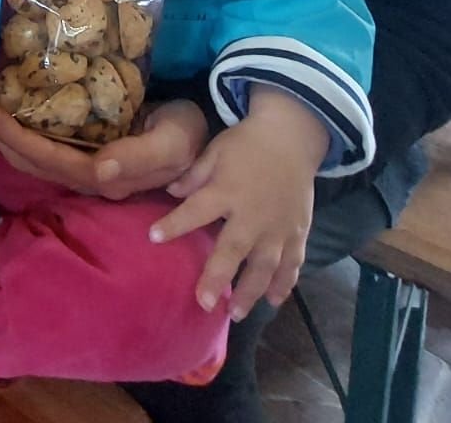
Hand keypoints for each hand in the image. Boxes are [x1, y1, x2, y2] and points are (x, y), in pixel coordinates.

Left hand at [0, 85, 207, 197]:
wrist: (206, 137)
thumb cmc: (189, 135)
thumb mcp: (174, 143)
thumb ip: (140, 157)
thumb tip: (101, 172)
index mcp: (102, 176)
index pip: (41, 156)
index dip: (6, 132)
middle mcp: (87, 178)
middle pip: (26, 159)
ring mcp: (86, 169)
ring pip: (30, 157)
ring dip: (2, 131)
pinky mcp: (89, 156)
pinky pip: (43, 147)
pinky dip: (20, 130)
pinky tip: (13, 108)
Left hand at [149, 86, 329, 321]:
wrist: (292, 137)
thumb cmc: (246, 144)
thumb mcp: (215, 151)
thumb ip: (193, 175)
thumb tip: (169, 192)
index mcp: (227, 190)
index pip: (196, 211)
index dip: (174, 224)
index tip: (152, 238)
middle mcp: (253, 214)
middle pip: (234, 250)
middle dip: (219, 277)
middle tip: (205, 303)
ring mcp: (278, 227)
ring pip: (266, 266)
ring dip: (251, 292)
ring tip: (237, 314)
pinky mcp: (297, 232)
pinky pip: (292, 263)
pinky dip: (285, 284)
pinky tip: (273, 302)